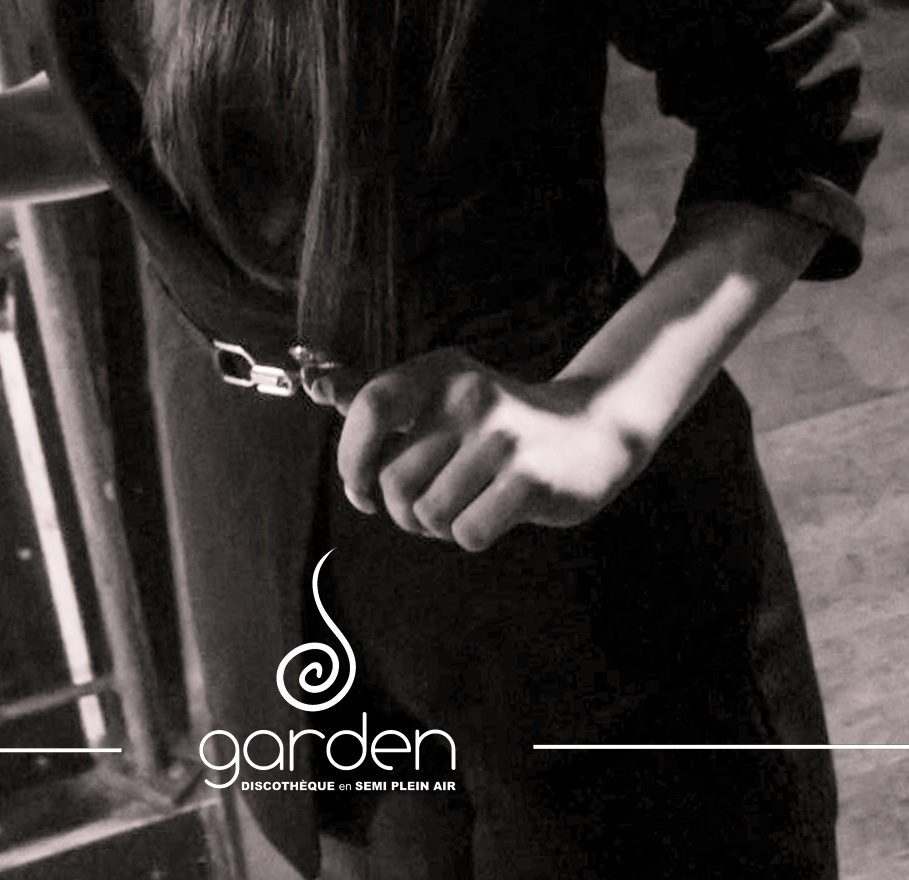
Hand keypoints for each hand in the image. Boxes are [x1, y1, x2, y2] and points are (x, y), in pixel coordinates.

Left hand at [335, 348, 648, 552]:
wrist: (593, 433)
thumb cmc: (500, 426)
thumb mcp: (443, 397)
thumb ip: (379, 398)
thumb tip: (314, 383)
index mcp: (440, 372)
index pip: (371, 407)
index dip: (351, 458)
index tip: (361, 489)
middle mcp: (469, 396)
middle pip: (394, 481)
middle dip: (403, 511)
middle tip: (432, 504)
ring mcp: (503, 437)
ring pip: (429, 514)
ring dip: (440, 526)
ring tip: (467, 504)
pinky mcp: (531, 478)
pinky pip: (467, 532)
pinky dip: (472, 536)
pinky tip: (494, 513)